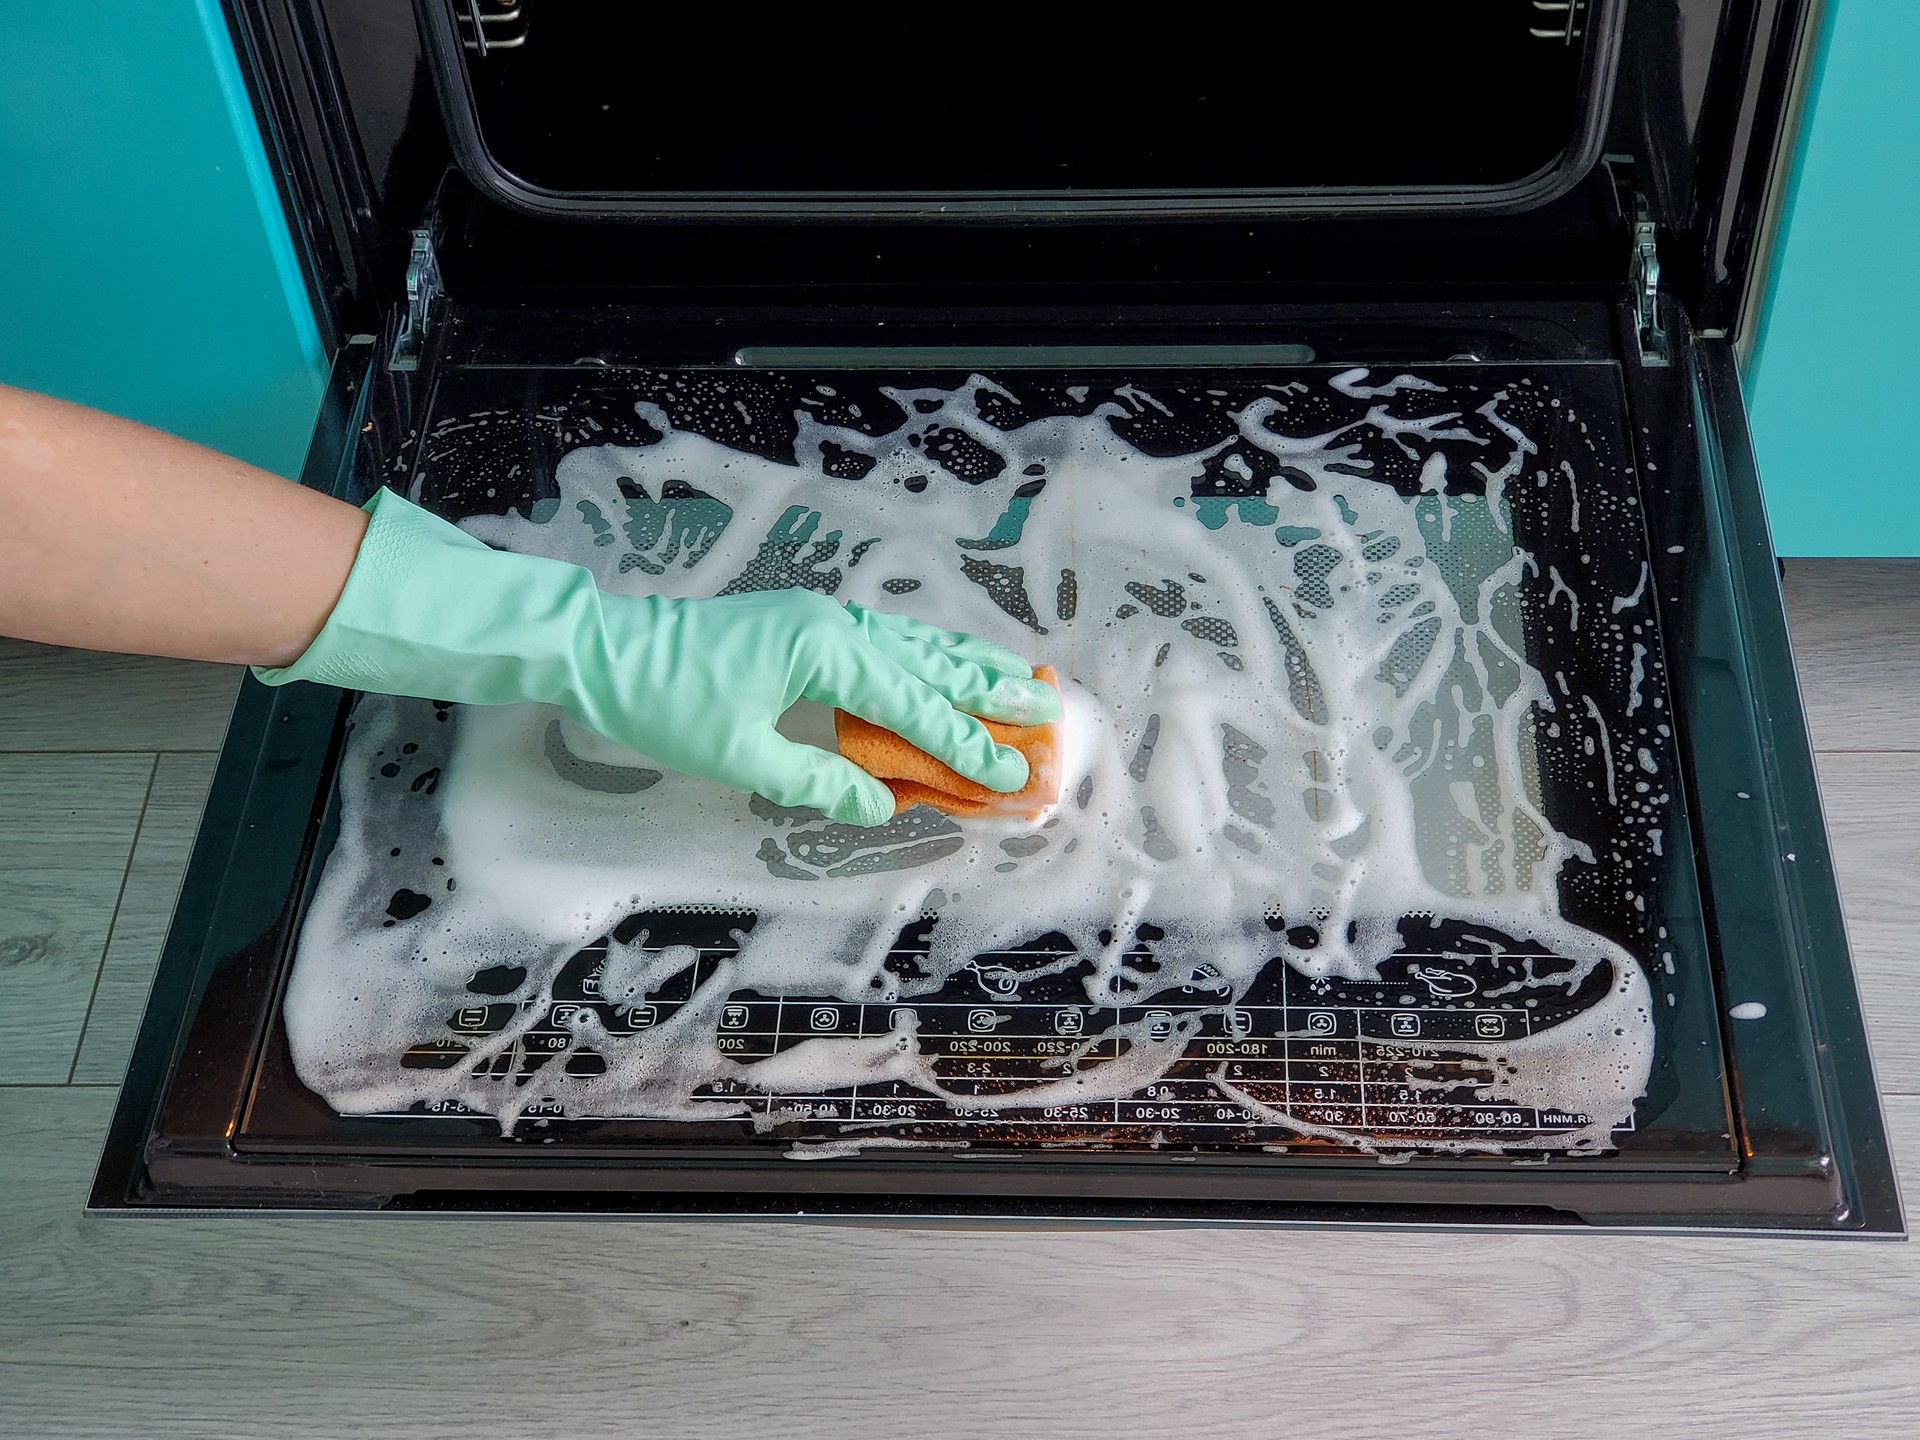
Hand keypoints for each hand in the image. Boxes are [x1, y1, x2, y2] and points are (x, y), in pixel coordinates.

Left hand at [256, 490, 1060, 823]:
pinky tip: (946, 666)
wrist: (604, 647)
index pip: (914, 703)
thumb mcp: (738, 754)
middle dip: (993, 689)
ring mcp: (821, 619)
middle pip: (931, 660)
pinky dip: (927, 657)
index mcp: (823, 651)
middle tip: (1052, 710)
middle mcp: (833, 625)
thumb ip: (816, 778)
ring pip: (914, 644)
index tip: (1013, 773)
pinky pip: (886, 641)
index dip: (966, 742)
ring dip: (969, 664)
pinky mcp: (806, 624)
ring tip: (1023, 679)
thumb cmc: (664, 699)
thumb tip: (878, 801)